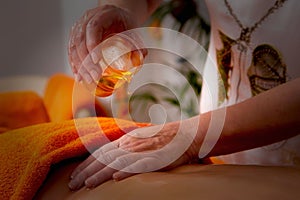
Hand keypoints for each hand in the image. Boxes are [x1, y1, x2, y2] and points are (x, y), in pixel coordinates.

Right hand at [68, 5, 136, 83]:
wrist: (116, 15)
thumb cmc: (124, 21)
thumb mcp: (132, 28)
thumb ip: (136, 42)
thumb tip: (141, 56)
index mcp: (102, 14)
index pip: (93, 28)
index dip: (92, 44)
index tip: (96, 60)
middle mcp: (87, 19)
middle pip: (80, 40)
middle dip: (86, 61)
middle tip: (95, 76)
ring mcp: (79, 28)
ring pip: (73, 47)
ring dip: (80, 66)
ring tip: (88, 79)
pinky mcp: (76, 37)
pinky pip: (71, 51)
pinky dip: (75, 65)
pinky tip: (79, 76)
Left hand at [68, 121, 198, 189]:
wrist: (185, 135)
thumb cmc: (164, 139)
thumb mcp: (141, 140)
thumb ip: (127, 148)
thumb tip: (112, 160)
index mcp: (127, 140)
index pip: (101, 152)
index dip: (86, 164)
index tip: (75, 174)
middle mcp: (131, 144)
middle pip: (104, 157)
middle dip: (86, 171)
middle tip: (72, 184)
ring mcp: (142, 151)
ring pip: (116, 162)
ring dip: (100, 173)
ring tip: (87, 184)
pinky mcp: (155, 159)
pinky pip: (138, 165)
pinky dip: (126, 171)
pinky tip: (115, 178)